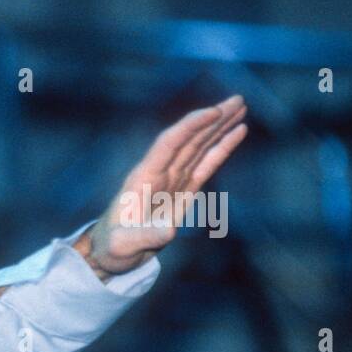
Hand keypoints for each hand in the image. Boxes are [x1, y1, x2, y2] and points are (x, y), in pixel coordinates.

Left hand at [75, 95, 248, 278]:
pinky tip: (237, 132)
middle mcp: (159, 173)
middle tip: (238, 100)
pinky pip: (205, 164)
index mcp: (143, 178)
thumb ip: (143, 237)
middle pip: (188, 139)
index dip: (189, 127)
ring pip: (198, 147)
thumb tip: (168, 232)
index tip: (213, 112)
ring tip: (240, 106)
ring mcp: (172, 180)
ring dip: (219, 127)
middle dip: (211, 119)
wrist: (110, 252)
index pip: (168, 144)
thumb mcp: (123, 246)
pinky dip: (221, 148)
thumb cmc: (112, 247)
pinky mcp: (183, 190)